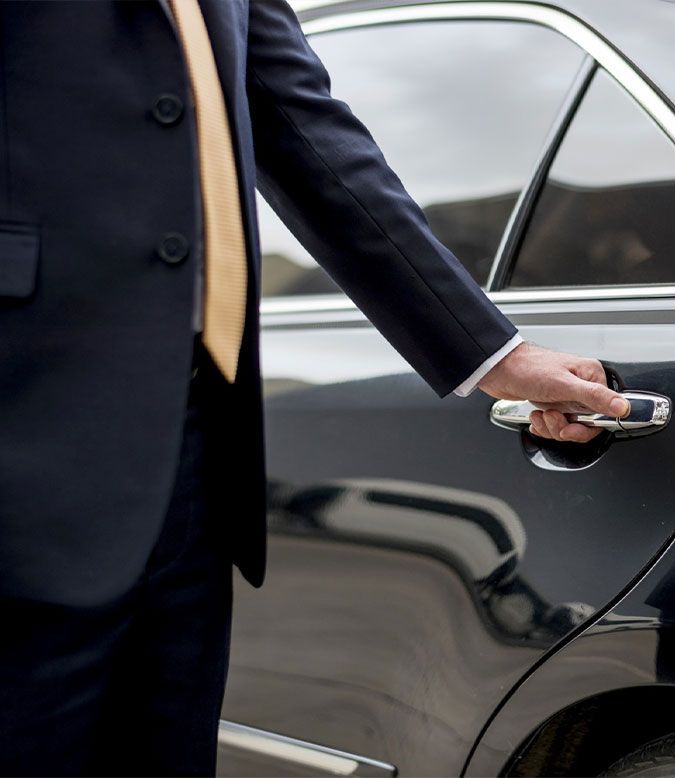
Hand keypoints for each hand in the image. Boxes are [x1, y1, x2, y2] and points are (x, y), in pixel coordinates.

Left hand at [478, 342, 629, 442]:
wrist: (497, 370)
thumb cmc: (527, 369)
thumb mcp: (563, 385)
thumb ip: (594, 397)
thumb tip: (622, 407)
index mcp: (590, 377)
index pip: (604, 413)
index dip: (587, 427)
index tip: (571, 428)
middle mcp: (580, 386)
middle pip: (586, 423)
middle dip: (565, 427)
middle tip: (551, 418)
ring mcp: (565, 395)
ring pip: (568, 426)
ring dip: (551, 426)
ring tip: (540, 414)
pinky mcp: (551, 402)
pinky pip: (555, 424)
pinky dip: (544, 426)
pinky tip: (535, 417)